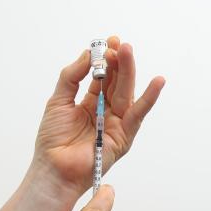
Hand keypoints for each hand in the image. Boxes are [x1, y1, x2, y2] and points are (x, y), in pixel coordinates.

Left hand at [33, 36, 164, 198]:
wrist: (53, 168)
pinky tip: (158, 82)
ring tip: (128, 51)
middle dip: (119, 61)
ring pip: (127, 92)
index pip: (104, 76)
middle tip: (119, 44)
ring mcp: (117, 124)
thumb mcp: (59, 100)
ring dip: (129, 71)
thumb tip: (88, 54)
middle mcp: (106, 111)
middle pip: (117, 81)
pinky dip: (149, 99)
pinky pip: (138, 115)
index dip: (107, 59)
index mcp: (91, 102)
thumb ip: (72, 76)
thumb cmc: (53, 140)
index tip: (109, 42)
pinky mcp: (124, 137)